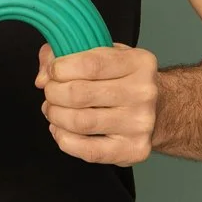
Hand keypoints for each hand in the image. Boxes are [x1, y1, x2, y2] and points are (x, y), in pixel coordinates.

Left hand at [36, 42, 158, 166]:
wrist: (159, 110)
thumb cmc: (123, 78)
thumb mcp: (103, 52)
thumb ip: (67, 51)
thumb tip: (43, 77)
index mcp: (138, 62)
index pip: (90, 64)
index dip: (61, 68)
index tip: (53, 71)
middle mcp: (143, 93)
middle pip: (80, 94)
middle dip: (53, 93)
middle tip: (50, 92)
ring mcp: (140, 124)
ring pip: (80, 122)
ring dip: (55, 115)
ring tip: (52, 110)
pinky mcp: (134, 150)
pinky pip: (89, 150)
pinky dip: (65, 140)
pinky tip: (60, 130)